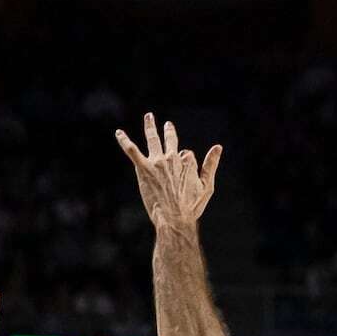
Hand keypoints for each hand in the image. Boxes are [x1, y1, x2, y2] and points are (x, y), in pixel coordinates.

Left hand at [115, 112, 220, 229]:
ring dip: (150, 126)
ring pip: (153, 139)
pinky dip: (125, 141)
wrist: (174, 218)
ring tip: (149, 117)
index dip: (185, 164)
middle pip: (171, 139)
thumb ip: (211, 165)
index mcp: (188, 162)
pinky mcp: (144, 169)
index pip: (186, 155)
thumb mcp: (207, 186)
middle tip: (168, 124)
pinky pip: (132, 151)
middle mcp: (173, 158)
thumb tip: (218, 147)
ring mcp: (157, 162)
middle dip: (169, 131)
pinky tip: (118, 133)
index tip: (183, 177)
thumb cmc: (191, 207)